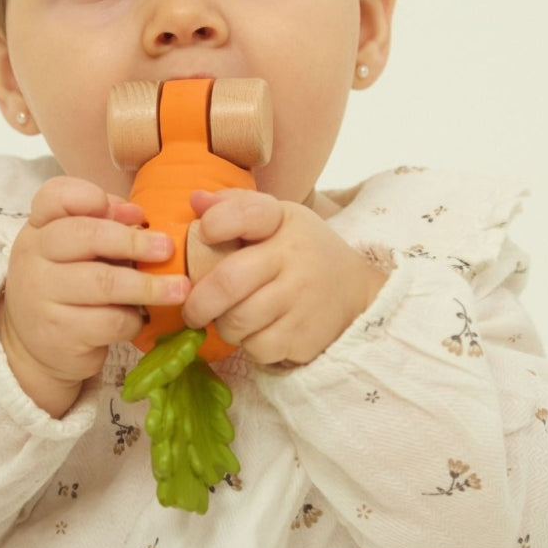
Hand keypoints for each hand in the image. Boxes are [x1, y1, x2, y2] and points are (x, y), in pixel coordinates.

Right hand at [0, 176, 190, 417]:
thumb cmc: (68, 289)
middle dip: (133, 241)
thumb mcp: (78, 252)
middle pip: (84, 236)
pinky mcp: (59, 334)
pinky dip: (133, 320)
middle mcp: (32, 258)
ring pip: (103, 283)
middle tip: (167, 248)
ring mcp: (41, 297)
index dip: (90, 196)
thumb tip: (136, 215)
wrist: (37, 348)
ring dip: (147, 286)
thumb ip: (104, 225)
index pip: (54, 197)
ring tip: (178, 288)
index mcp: (39, 229)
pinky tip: (139, 319)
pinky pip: (109, 321)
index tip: (133, 213)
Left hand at [180, 189, 386, 366]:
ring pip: (238, 321)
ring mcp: (301, 299)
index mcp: (283, 222)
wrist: (354, 291)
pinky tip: (258, 332)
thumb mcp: (277, 219)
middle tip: (192, 310)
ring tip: (231, 319)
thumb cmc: (300, 252)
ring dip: (224, 325)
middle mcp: (294, 258)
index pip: (245, 214)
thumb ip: (234, 207)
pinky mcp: (305, 336)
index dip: (216, 223)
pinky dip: (249, 345)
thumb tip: (196, 200)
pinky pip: (257, 347)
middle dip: (199, 302)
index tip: (205, 233)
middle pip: (228, 282)